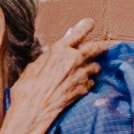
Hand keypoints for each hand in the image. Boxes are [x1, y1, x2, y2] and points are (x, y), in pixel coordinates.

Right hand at [6, 19, 108, 133]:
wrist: (33, 111)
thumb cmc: (27, 88)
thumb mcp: (34, 66)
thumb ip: (48, 56)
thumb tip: (53, 52)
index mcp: (59, 50)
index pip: (79, 31)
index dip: (86, 25)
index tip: (90, 23)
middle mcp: (74, 59)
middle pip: (96, 47)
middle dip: (102, 46)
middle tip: (106, 46)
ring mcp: (81, 75)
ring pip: (96, 66)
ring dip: (93, 66)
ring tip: (89, 69)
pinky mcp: (83, 89)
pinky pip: (91, 82)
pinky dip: (88, 82)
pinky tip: (81, 85)